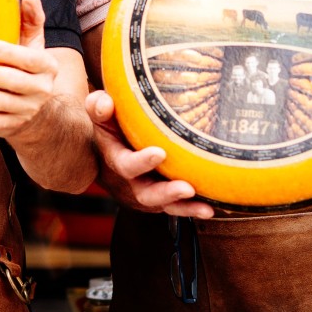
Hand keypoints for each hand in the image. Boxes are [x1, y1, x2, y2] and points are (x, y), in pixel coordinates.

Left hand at [0, 0, 59, 140]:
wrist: (33, 106)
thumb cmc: (25, 66)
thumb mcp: (32, 42)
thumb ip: (30, 19)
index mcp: (47, 66)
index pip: (31, 60)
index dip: (10, 54)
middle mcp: (42, 89)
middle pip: (16, 83)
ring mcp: (29, 110)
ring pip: (5, 105)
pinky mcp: (15, 126)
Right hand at [85, 90, 212, 218]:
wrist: (107, 155)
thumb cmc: (109, 129)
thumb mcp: (101, 117)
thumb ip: (99, 107)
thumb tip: (106, 103)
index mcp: (116, 161)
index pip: (126, 165)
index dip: (141, 162)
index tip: (160, 153)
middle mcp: (131, 182)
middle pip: (146, 194)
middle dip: (166, 193)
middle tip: (186, 188)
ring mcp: (147, 192)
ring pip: (165, 205)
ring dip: (185, 207)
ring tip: (206, 208)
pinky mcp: (162, 199)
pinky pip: (178, 207)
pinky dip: (194, 209)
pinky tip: (212, 209)